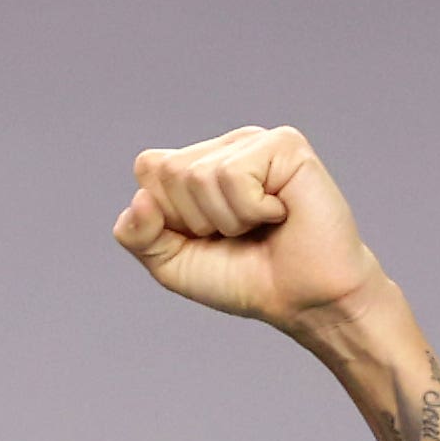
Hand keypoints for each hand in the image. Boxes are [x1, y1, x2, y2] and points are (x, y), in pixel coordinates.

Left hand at [112, 126, 389, 332]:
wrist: (302, 299)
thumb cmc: (243, 278)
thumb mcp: (171, 263)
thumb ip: (137, 234)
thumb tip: (140, 198)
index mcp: (197, 165)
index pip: (149, 168)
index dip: (166, 215)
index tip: (203, 237)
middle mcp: (225, 147)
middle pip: (169, 171)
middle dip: (195, 220)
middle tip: (237, 234)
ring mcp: (255, 142)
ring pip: (199, 175)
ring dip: (227, 219)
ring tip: (259, 226)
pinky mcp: (285, 145)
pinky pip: (234, 176)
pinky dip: (251, 210)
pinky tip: (279, 214)